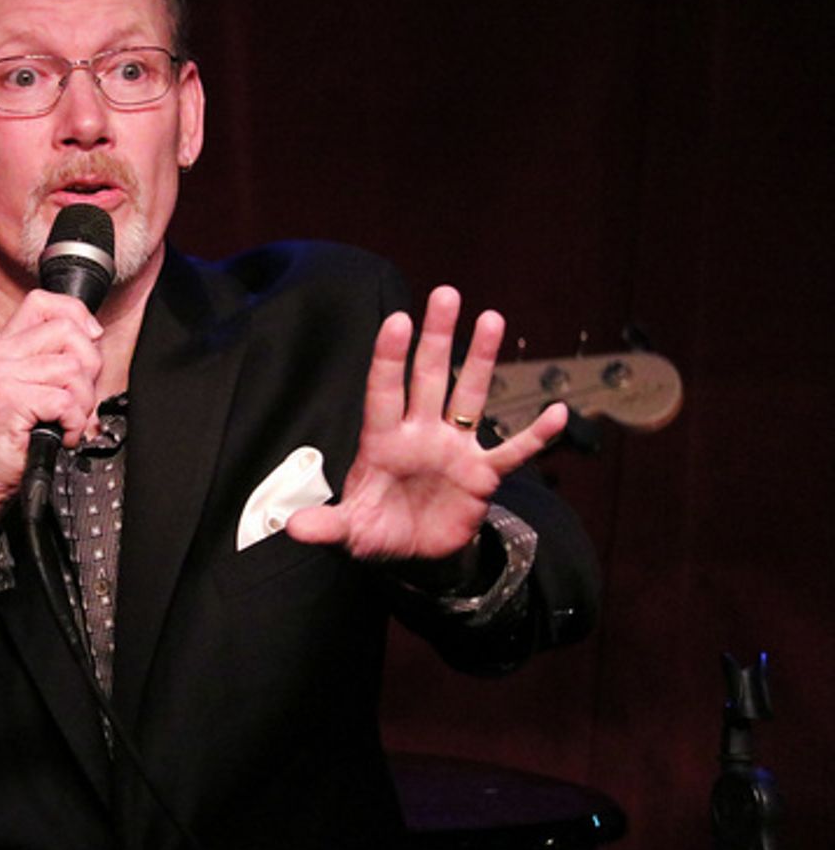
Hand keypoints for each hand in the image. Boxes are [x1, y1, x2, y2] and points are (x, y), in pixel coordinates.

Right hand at [0, 291, 103, 536]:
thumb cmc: (10, 440)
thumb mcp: (30, 390)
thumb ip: (53, 361)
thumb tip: (93, 337)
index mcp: (3, 347)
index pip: (43, 302)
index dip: (76, 315)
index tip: (90, 340)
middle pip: (67, 331)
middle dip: (89, 368)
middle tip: (78, 399)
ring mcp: (0, 375)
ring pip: (72, 369)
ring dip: (82, 403)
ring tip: (67, 421)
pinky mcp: (8, 399)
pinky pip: (65, 400)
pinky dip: (74, 423)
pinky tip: (61, 434)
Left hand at [286, 285, 566, 563]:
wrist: (414, 555)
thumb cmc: (376, 531)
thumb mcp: (348, 532)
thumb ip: (325, 526)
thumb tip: (292, 529)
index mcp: (383, 441)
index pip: (383, 392)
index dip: (389, 358)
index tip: (397, 320)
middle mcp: (420, 434)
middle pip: (429, 377)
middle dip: (437, 337)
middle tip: (445, 294)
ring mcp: (454, 450)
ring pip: (469, 396)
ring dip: (482, 361)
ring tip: (492, 318)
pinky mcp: (482, 474)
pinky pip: (512, 451)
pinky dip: (535, 436)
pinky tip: (557, 412)